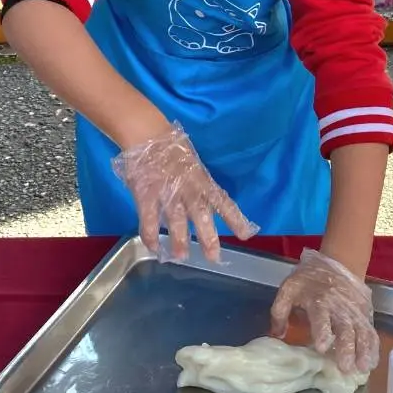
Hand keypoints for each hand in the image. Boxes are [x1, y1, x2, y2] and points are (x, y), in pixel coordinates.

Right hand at [110, 124, 257, 262]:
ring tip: (181, 256)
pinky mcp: (146, 194)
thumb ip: (200, 186)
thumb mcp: (195, 166)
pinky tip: (154, 247)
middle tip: (213, 258)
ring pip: (176, 219)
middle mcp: (188, 188)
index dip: (235, 218)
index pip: (222, 201)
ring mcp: (166, 192)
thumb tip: (211, 206)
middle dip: (208, 237)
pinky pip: (149, 218)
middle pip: (201, 215)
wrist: (148, 135)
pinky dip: (151, 234)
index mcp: (202, 180)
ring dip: (179, 239)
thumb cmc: (174, 149)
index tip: (246, 235)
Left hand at [270, 248, 378, 375]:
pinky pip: (370, 332)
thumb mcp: (289, 289)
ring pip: (361, 332)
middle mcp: (339, 308)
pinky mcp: (365, 315)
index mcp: (318, 301)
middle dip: (346, 348)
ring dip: (363, 350)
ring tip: (363, 368)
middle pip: (345, 328)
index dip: (322, 332)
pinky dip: (373, 347)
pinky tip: (372, 362)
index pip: (321, 317)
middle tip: (345, 367)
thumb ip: (280, 311)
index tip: (321, 347)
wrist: (337, 263)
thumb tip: (277, 334)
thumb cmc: (309, 281)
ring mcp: (354, 312)